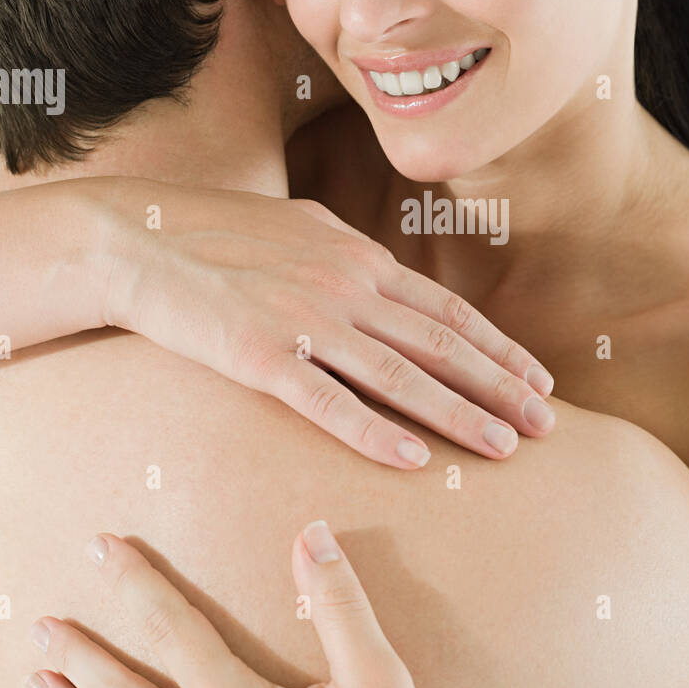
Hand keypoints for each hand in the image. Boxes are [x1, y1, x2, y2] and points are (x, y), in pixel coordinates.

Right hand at [94, 179, 554, 466]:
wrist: (139, 236)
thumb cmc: (218, 232)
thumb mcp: (300, 227)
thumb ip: (350, 254)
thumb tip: (387, 274)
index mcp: (359, 257)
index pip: (449, 311)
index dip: (500, 350)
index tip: (540, 382)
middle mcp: (347, 286)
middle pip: (442, 345)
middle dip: (502, 388)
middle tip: (549, 427)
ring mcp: (307, 319)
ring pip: (402, 376)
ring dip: (460, 415)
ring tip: (506, 448)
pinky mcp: (262, 355)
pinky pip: (329, 401)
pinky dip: (375, 432)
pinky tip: (414, 460)